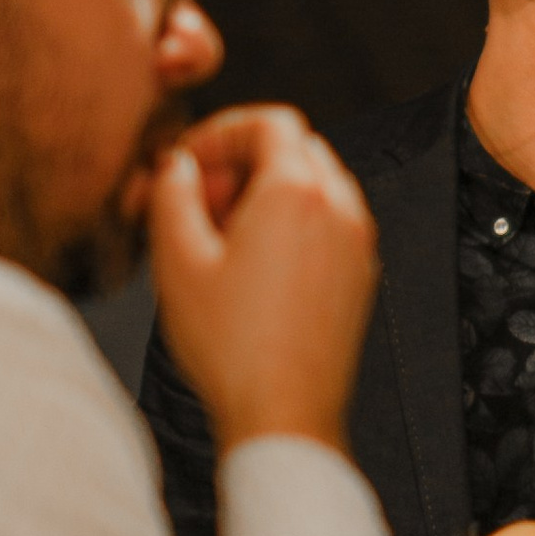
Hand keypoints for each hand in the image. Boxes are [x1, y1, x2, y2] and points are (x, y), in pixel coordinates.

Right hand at [150, 106, 378, 455]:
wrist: (285, 413)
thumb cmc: (231, 345)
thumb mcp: (177, 260)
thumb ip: (173, 193)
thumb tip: (178, 165)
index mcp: (298, 191)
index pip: (270, 122)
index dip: (222, 132)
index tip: (189, 162)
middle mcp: (341, 207)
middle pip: (296, 149)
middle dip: (242, 161)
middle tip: (198, 200)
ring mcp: (359, 242)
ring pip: (316, 185)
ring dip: (268, 191)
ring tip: (219, 236)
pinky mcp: (361, 275)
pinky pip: (330, 222)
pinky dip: (294, 222)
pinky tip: (253, 264)